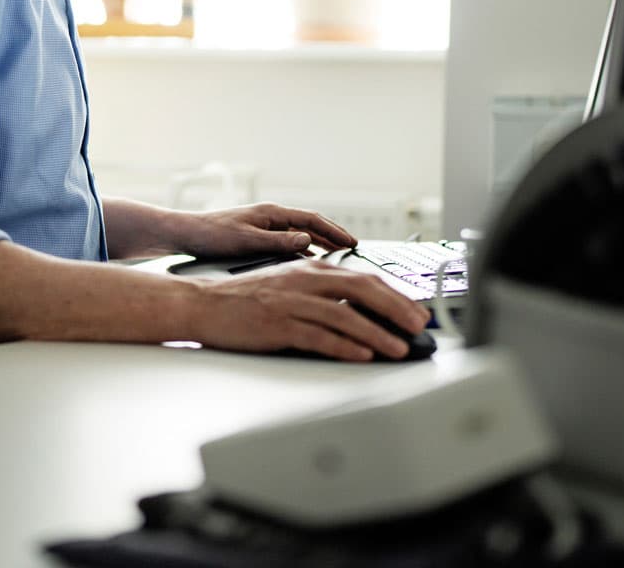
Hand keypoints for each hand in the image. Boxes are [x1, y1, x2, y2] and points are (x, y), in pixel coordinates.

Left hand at [172, 202, 357, 258]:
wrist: (186, 235)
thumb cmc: (212, 236)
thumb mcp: (247, 241)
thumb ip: (278, 242)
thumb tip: (307, 240)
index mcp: (271, 213)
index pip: (312, 219)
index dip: (334, 231)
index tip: (352, 242)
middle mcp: (271, 218)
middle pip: (310, 225)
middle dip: (332, 236)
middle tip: (352, 248)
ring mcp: (265, 227)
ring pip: (300, 235)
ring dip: (320, 244)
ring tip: (337, 256)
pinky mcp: (257, 238)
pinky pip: (288, 243)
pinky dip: (303, 251)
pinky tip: (308, 263)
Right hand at [188, 260, 429, 361]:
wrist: (203, 304)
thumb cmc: (247, 299)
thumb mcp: (290, 284)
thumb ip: (324, 292)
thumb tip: (362, 311)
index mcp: (312, 268)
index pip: (366, 277)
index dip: (397, 295)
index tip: (418, 310)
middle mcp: (306, 280)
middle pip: (364, 291)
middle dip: (397, 310)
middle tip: (419, 326)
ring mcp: (292, 303)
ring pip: (346, 316)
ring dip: (378, 333)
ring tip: (399, 348)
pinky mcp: (278, 325)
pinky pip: (319, 336)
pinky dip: (344, 346)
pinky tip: (362, 354)